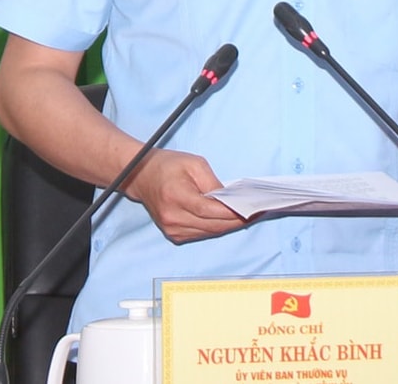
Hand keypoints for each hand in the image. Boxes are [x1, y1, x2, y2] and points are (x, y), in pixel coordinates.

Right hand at [123, 148, 244, 243]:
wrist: (140, 175)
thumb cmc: (167, 165)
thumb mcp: (193, 163)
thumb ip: (213, 183)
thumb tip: (231, 200)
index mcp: (176, 197)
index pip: (211, 211)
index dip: (234, 212)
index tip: (253, 209)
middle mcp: (173, 217)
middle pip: (213, 225)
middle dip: (237, 220)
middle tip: (257, 213)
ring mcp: (172, 229)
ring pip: (210, 232)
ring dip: (229, 225)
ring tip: (248, 215)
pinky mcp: (174, 235)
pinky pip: (202, 234)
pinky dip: (216, 227)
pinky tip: (228, 219)